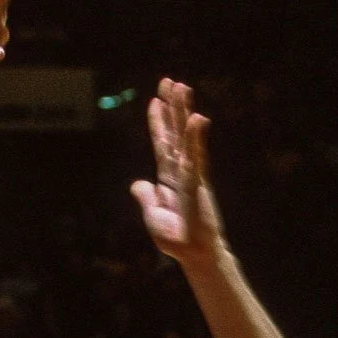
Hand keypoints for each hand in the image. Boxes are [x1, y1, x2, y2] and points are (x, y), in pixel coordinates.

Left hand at [131, 78, 224, 264]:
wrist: (194, 255)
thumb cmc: (177, 240)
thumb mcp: (153, 216)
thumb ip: (147, 198)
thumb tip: (138, 184)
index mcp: (169, 179)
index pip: (163, 145)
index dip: (158, 123)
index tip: (154, 101)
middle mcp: (182, 171)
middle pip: (175, 133)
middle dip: (172, 108)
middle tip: (169, 81)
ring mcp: (191, 175)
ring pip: (186, 137)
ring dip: (183, 112)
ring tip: (181, 86)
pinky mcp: (199, 183)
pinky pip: (197, 156)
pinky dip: (196, 138)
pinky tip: (196, 118)